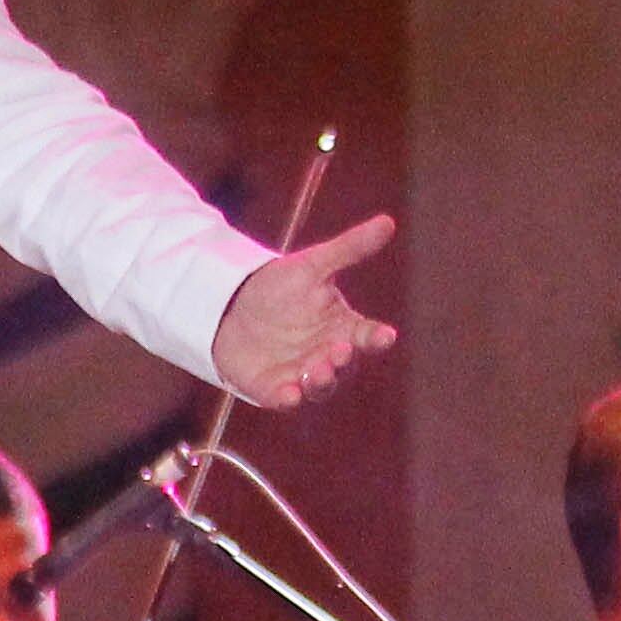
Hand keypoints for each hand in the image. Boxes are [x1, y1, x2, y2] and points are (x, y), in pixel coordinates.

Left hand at [214, 214, 401, 408]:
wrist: (233, 306)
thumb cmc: (282, 287)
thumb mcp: (312, 265)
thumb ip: (349, 249)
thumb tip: (388, 221)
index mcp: (343, 328)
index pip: (368, 336)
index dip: (377, 338)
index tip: (386, 336)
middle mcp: (328, 354)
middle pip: (345, 365)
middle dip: (344, 361)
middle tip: (339, 351)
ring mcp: (302, 373)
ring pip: (319, 386)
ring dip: (322, 381)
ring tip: (319, 370)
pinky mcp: (273, 387)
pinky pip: (285, 398)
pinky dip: (289, 398)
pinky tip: (289, 394)